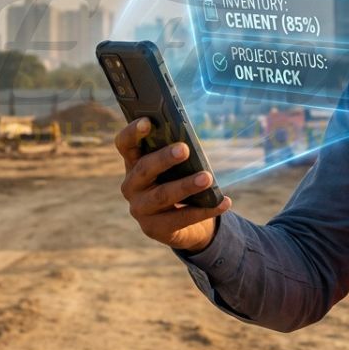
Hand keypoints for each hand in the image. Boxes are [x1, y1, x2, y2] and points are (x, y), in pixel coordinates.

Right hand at [115, 117, 231, 252]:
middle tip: (185, 149)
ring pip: (163, 195)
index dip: (133, 132)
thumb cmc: (176, 182)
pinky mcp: (154, 229)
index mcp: (133, 163)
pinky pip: (181, 219)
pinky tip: (223, 202)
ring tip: (207, 177)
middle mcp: (131, 186)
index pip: (125, 144)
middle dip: (164, 158)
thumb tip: (191, 143)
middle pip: (144, 168)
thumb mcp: (174, 167)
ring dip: (186, 185)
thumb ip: (176, 154)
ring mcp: (140, 209)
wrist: (180, 223)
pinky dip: (206, 210)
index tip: (147, 121)